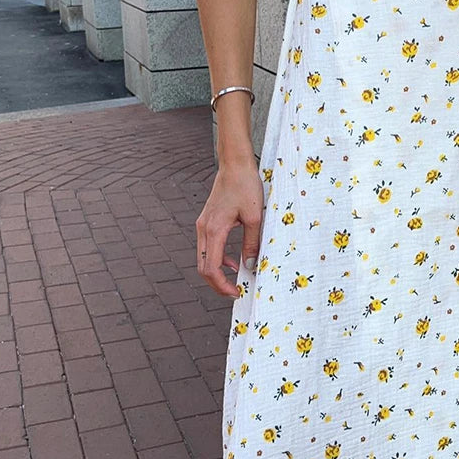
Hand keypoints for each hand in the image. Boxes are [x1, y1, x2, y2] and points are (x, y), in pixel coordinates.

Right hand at [195, 159, 263, 296]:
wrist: (235, 165)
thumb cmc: (246, 186)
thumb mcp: (255, 218)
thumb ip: (251, 243)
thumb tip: (249, 266)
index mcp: (214, 230)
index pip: (211, 268)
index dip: (221, 285)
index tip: (236, 293)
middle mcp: (204, 229)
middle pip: (203, 267)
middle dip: (217, 284)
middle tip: (235, 292)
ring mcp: (203, 225)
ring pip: (204, 258)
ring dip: (217, 272)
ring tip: (236, 280)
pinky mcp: (206, 221)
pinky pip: (208, 247)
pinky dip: (218, 259)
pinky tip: (233, 261)